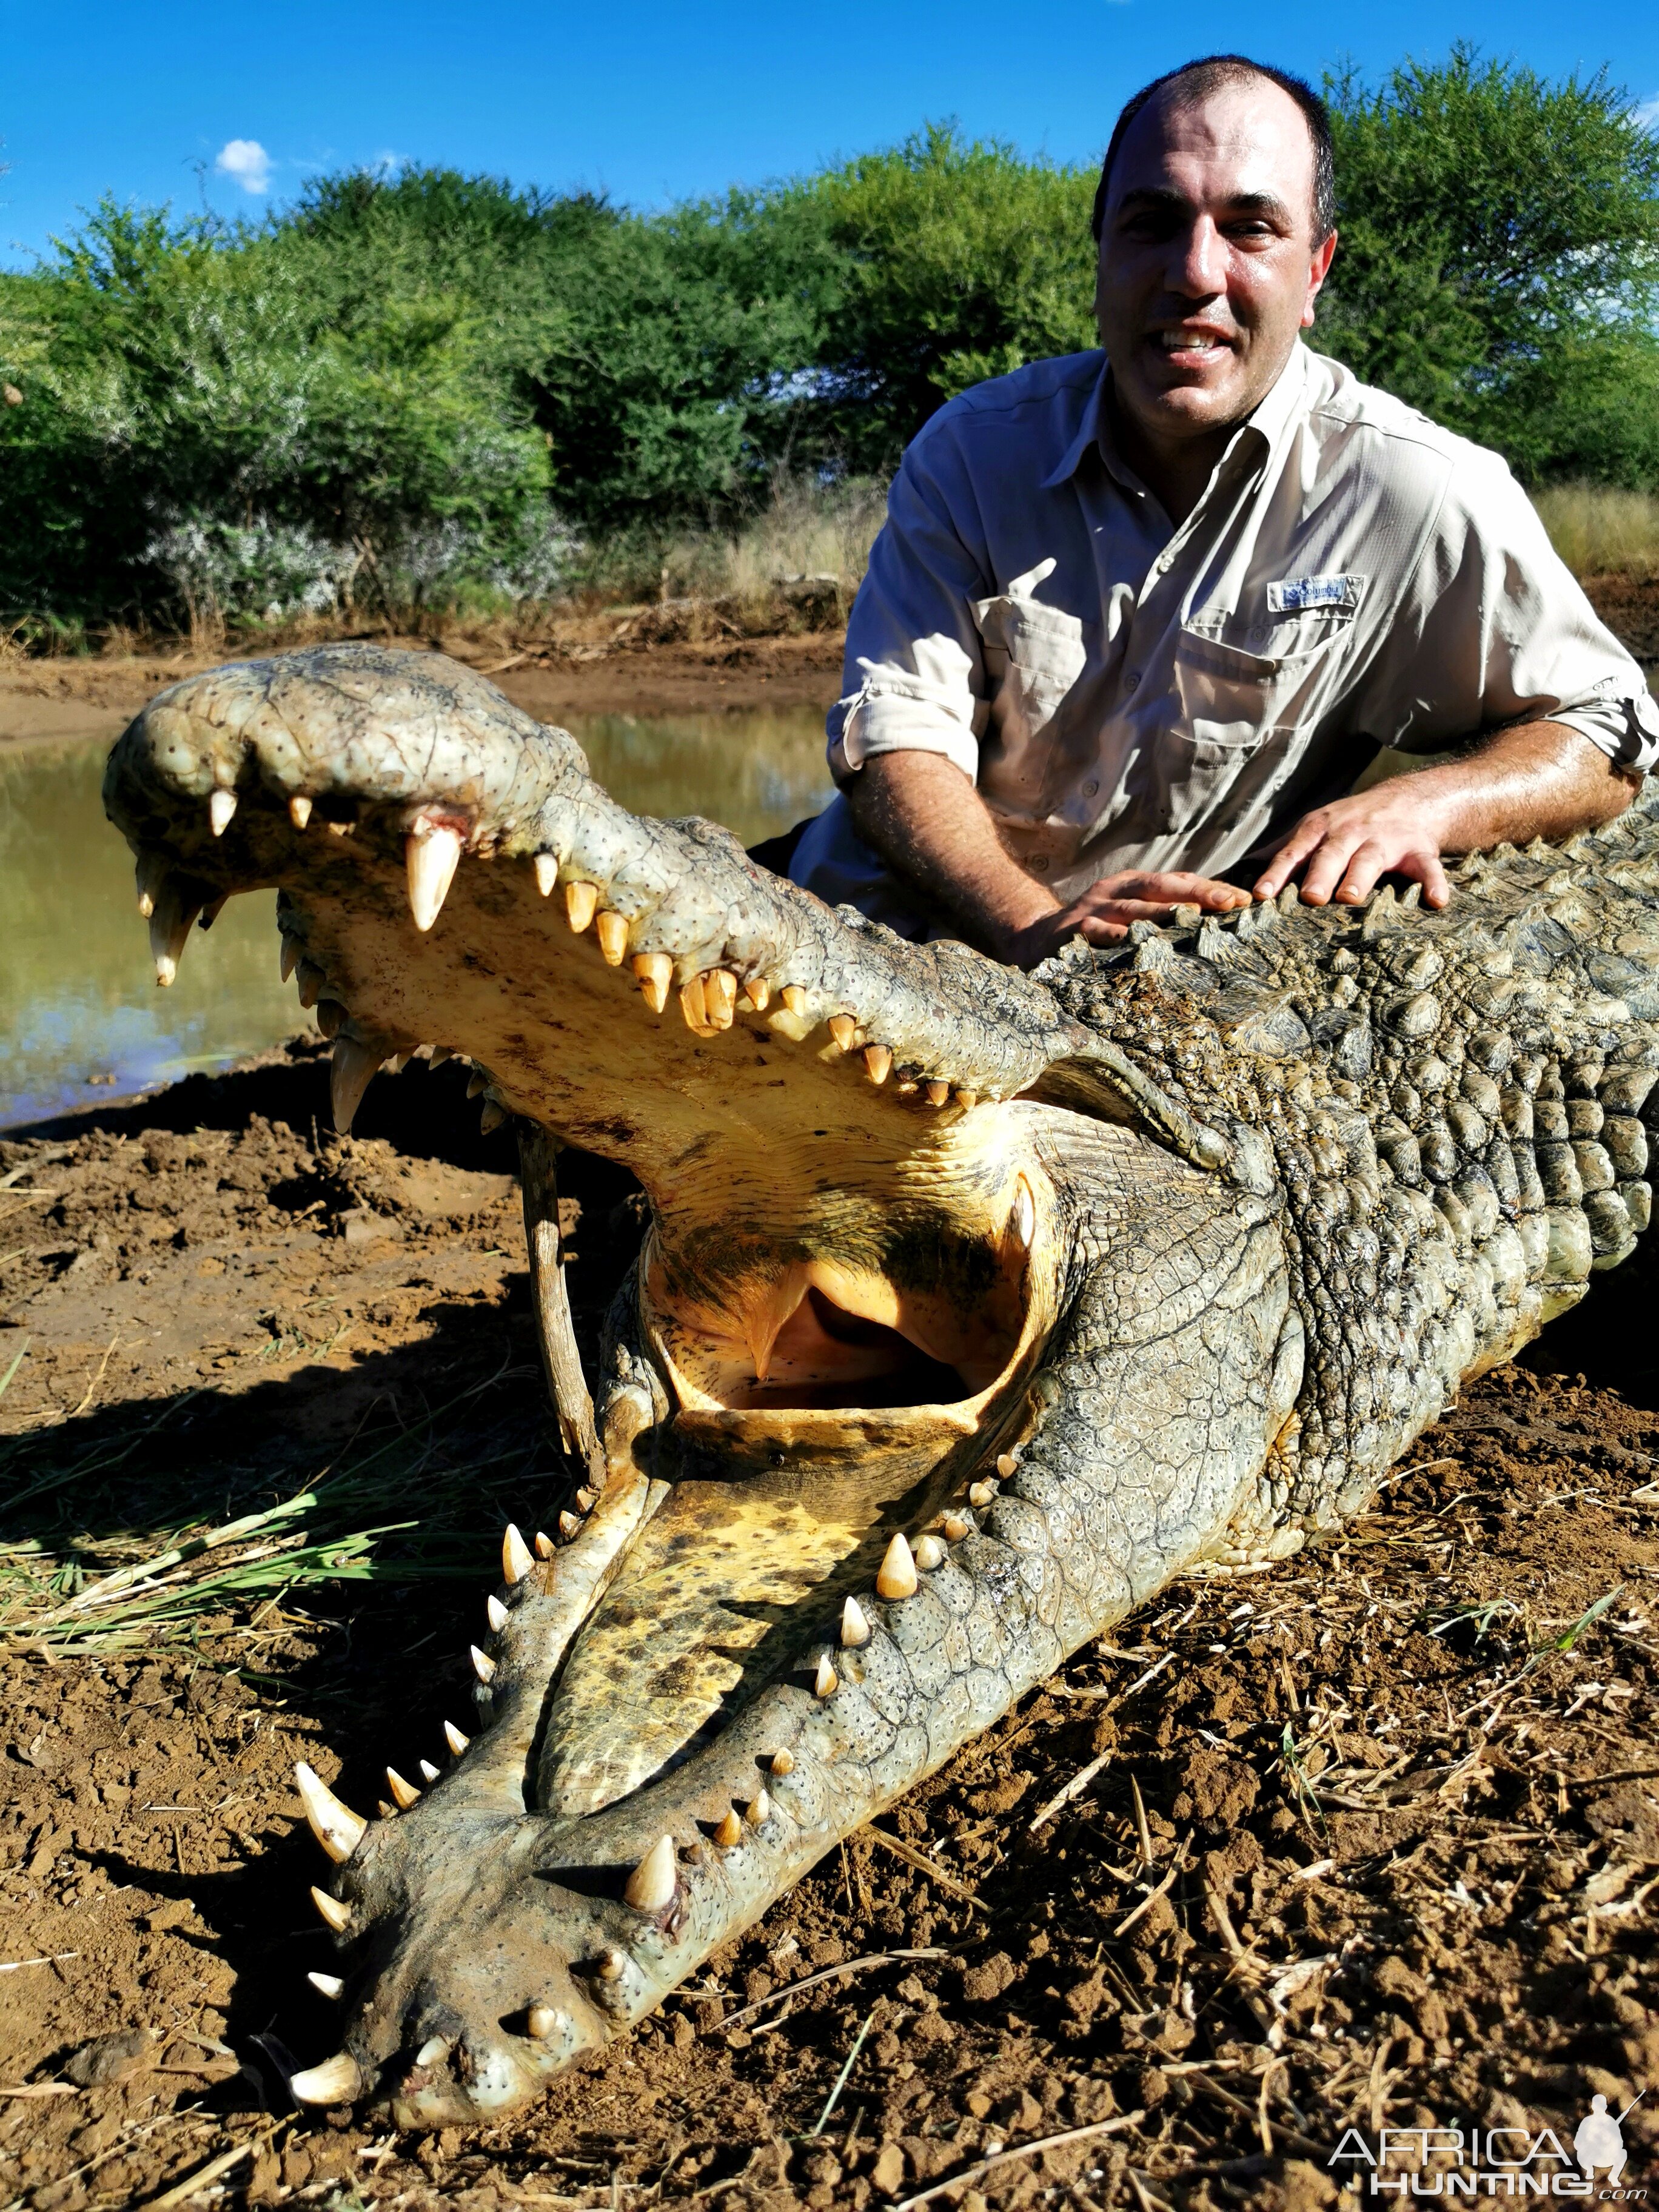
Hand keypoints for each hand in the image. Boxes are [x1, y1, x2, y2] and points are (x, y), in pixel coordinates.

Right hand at [1001, 870, 1249, 966]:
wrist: (1036, 939)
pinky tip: (1130, 942)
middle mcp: (1114, 892)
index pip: (1177, 881)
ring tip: (1191, 917)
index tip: (1243, 899)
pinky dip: (1112, 937)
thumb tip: (1215, 914)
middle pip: (1160, 889)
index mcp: (1132, 885)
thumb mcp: (1128, 911)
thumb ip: (1163, 910)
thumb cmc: (1096, 928)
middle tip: (1229, 902)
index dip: (1210, 888)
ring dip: (1162, 913)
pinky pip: (1096, 934)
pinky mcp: (1073, 933)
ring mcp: (1093, 911)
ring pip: (1133, 910)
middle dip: (1196, 894)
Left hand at [1253, 784, 1453, 909]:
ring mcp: (1386, 840)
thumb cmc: (1350, 824)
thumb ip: (1283, 851)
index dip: (1277, 872)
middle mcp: (1351, 832)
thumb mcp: (1315, 829)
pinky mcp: (1419, 850)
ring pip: (1371, 858)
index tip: (1262, 895)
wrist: (1410, 799)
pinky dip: (1433, 883)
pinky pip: (1427, 867)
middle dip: (1320, 873)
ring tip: (1351, 897)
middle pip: (1333, 853)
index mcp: (1321, 830)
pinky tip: (1436, 902)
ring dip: (1361, 876)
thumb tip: (1238, 871)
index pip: (1295, 852)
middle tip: (1310, 896)